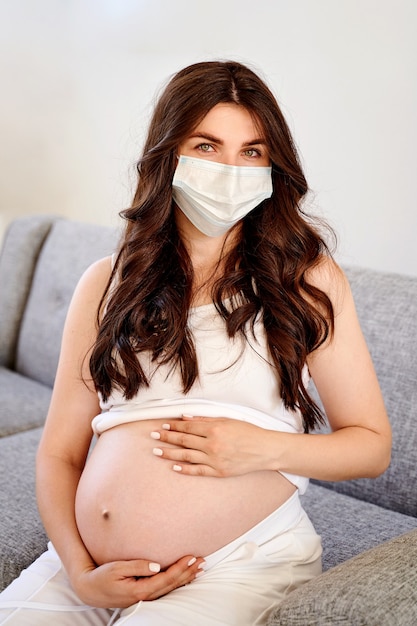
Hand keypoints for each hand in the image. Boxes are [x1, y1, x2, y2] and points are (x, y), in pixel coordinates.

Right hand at [72, 555, 204, 607]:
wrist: (90, 590)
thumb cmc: (102, 576)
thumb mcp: (117, 568)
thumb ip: (138, 566)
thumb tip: (157, 565)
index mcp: (140, 589)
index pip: (166, 578)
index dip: (180, 567)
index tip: (191, 556)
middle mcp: (145, 596)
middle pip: (172, 584)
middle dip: (188, 572)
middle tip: (202, 561)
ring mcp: (145, 597)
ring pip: (171, 588)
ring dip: (186, 578)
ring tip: (199, 569)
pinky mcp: (143, 594)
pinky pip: (164, 589)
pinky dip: (177, 582)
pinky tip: (185, 577)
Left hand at [151, 416, 272, 476]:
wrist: (265, 450)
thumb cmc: (248, 432)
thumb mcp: (227, 420)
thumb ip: (206, 420)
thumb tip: (186, 418)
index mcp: (214, 429)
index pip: (188, 427)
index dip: (174, 426)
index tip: (163, 425)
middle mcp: (212, 445)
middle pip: (184, 440)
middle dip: (167, 437)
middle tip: (153, 436)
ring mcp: (215, 460)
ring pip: (187, 456)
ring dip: (170, 453)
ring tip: (156, 451)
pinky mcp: (219, 472)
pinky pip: (198, 471)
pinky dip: (185, 469)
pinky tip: (174, 467)